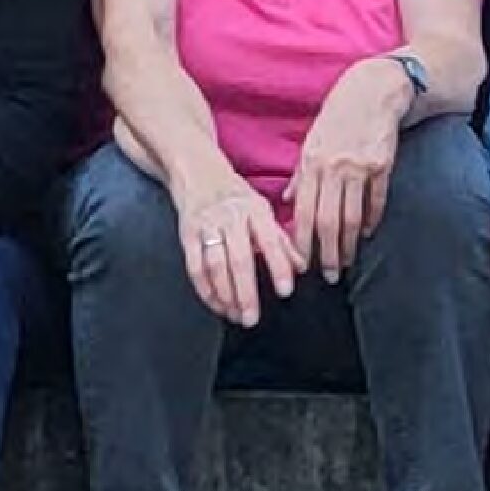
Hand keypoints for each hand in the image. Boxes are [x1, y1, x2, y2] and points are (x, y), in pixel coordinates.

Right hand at [175, 172, 301, 328]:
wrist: (198, 172)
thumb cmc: (236, 196)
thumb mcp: (263, 210)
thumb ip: (281, 240)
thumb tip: (301, 267)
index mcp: (256, 210)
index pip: (270, 241)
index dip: (279, 267)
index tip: (285, 291)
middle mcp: (231, 217)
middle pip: (239, 259)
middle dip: (246, 293)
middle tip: (252, 317)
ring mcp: (207, 225)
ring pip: (215, 266)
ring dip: (225, 295)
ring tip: (235, 314)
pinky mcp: (187, 234)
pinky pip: (194, 266)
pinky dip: (204, 288)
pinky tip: (215, 303)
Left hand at [287, 60, 409, 271]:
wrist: (372, 91)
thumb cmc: (338, 117)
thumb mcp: (312, 141)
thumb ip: (300, 174)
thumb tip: (287, 201)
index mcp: (311, 163)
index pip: (303, 212)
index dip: (302, 242)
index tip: (301, 265)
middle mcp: (333, 167)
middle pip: (328, 221)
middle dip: (327, 253)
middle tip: (329, 275)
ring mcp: (359, 167)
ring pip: (352, 217)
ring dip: (348, 245)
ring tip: (346, 262)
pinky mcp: (382, 165)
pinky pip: (376, 202)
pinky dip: (371, 221)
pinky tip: (367, 234)